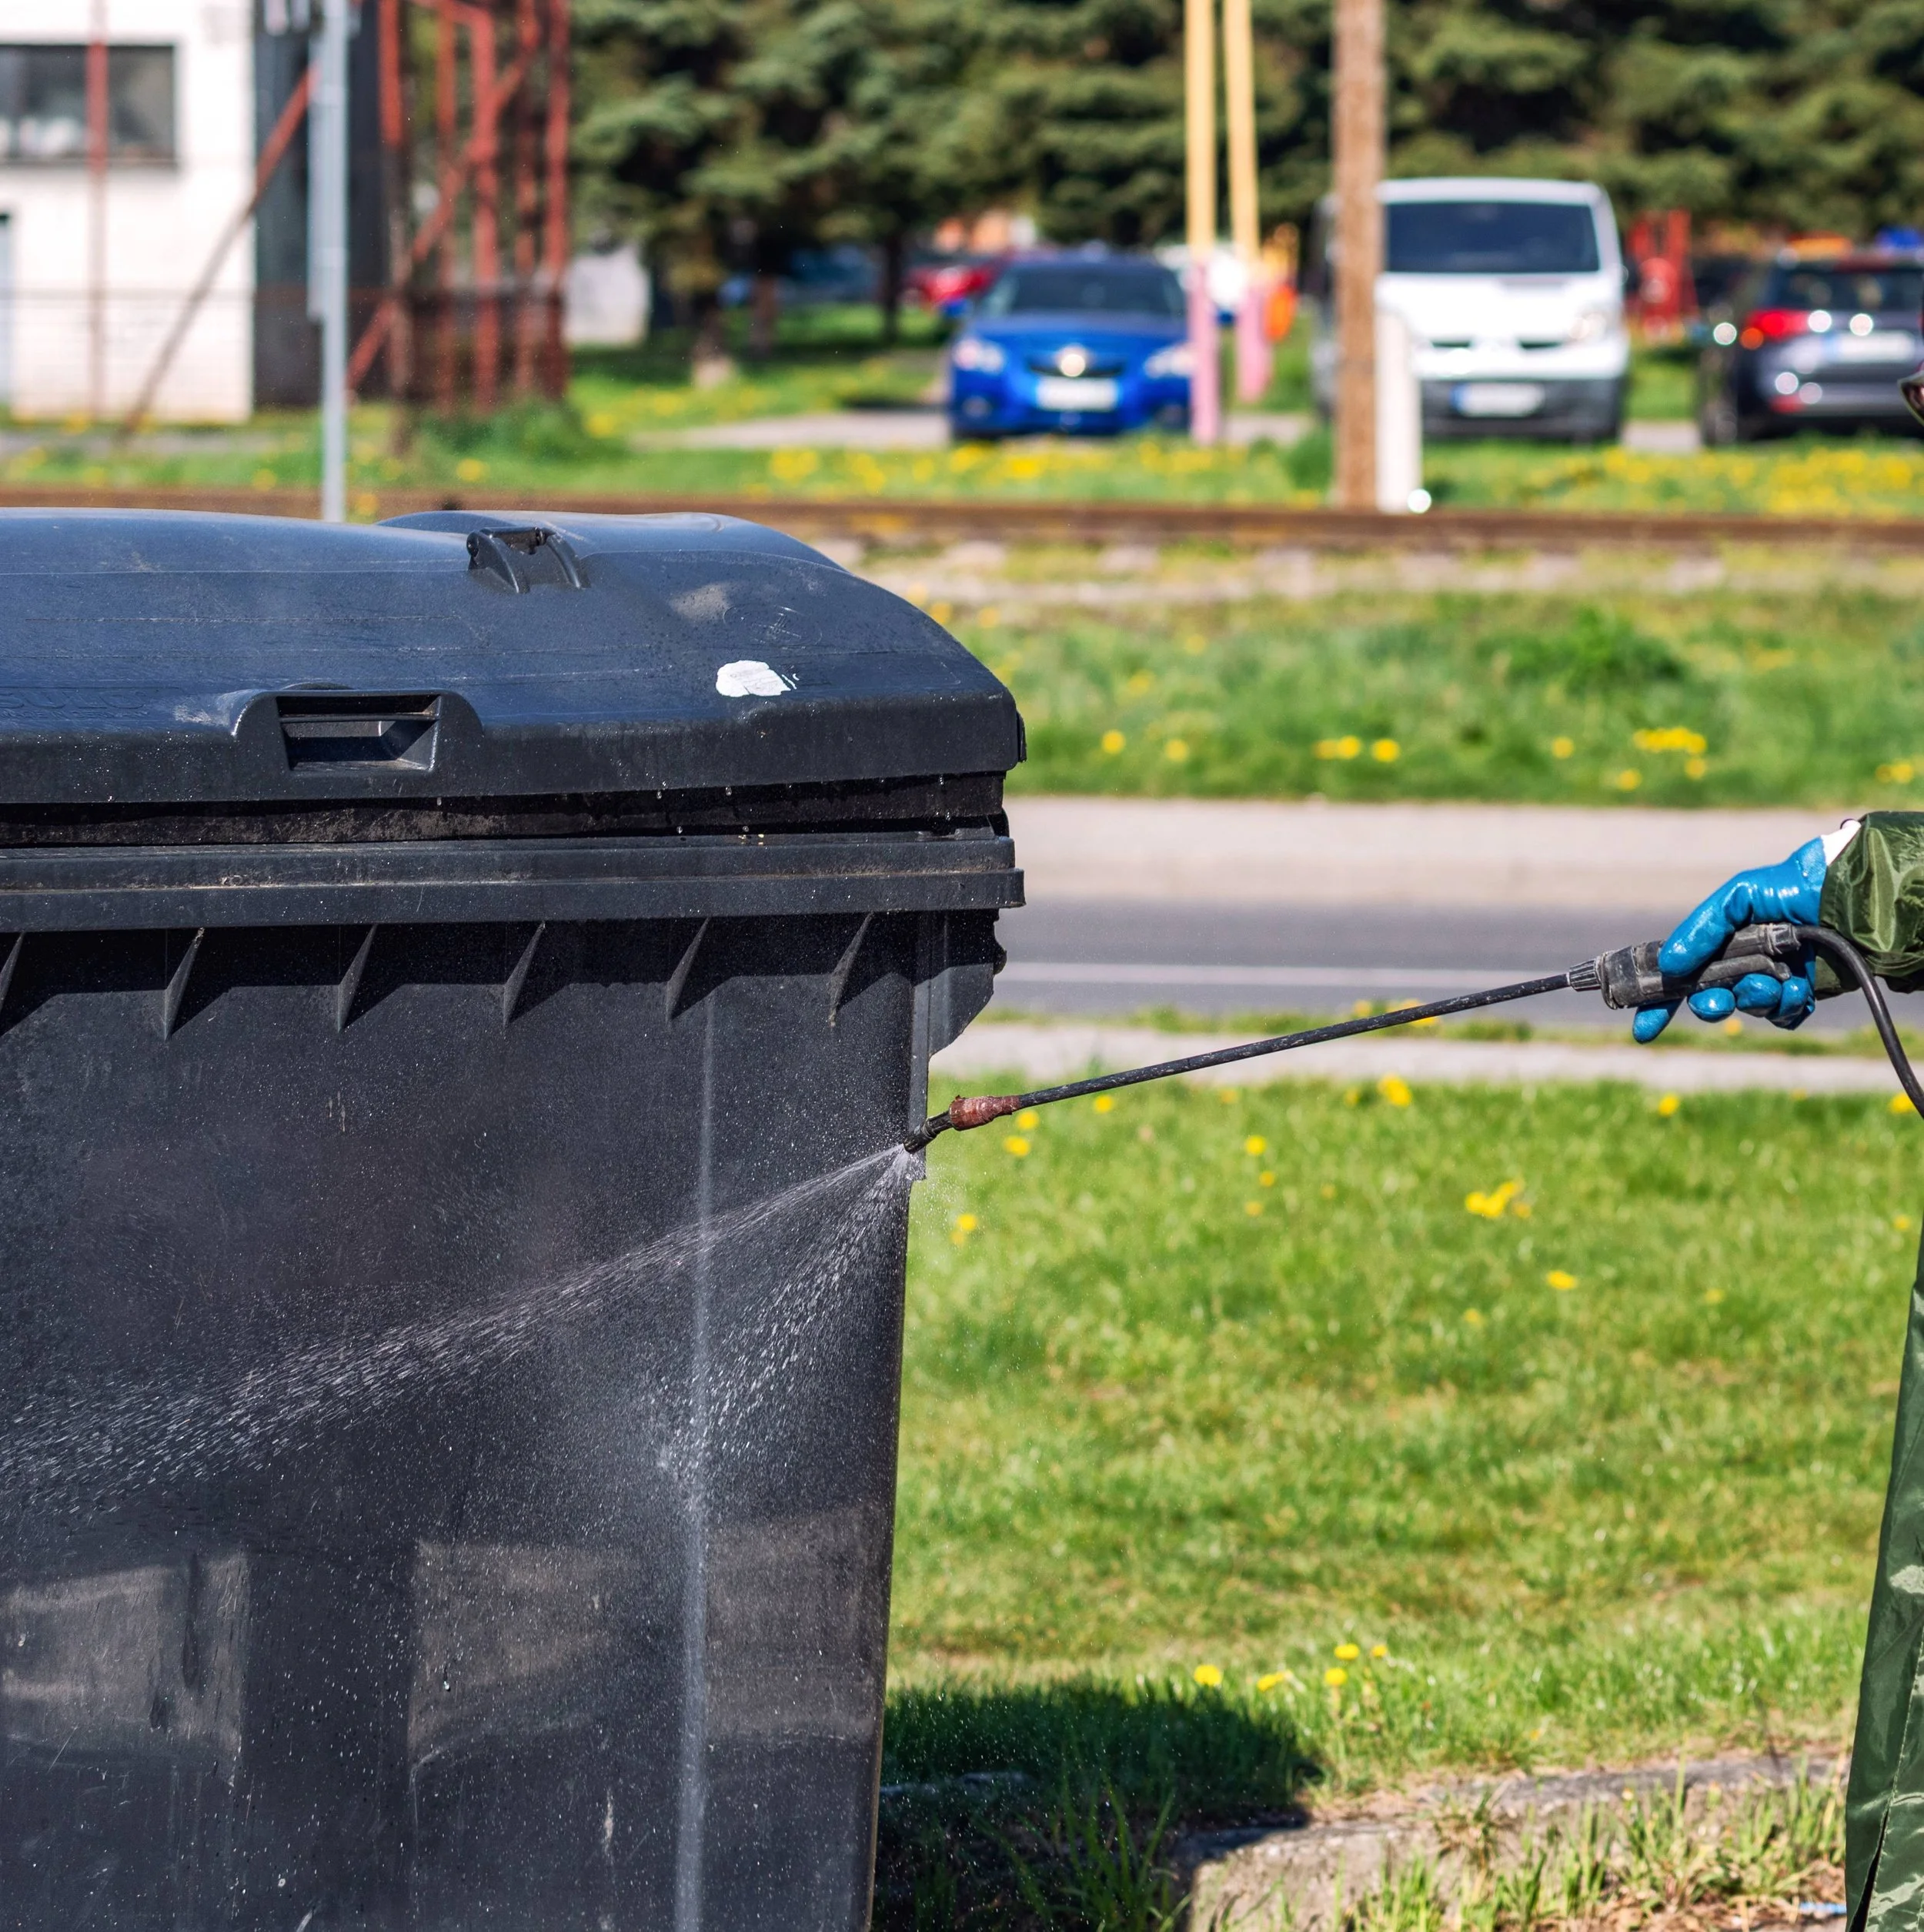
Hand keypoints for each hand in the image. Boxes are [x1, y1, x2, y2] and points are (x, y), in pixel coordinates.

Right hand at [1632, 836, 1825, 1041]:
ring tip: (1777, 981)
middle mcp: (1743, 963)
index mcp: (1721, 942)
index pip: (1681, 976)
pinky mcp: (1804, 994)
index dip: (1660, 1002)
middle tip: (1717, 1002)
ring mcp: (1773, 980)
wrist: (1851, 899)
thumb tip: (1669, 967)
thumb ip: (1701, 929)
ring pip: (1749, 1009)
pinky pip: (1783, 1017)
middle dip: (1711, 1005)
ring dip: (1756, 999)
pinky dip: (1787, 1006)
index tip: (1643, 1027)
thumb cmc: (1794, 887)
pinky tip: (1799, 986)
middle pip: (1711, 999)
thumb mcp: (1738, 897)